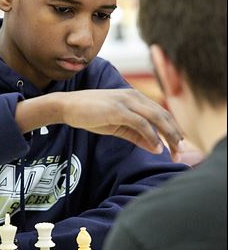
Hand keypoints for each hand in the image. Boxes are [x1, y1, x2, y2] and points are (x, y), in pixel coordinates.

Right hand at [59, 89, 183, 160]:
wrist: (67, 106)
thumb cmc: (91, 114)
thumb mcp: (118, 126)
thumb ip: (137, 134)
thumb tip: (156, 146)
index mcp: (135, 97)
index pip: (161, 113)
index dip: (172, 129)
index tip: (178, 146)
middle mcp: (134, 96)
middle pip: (163, 115)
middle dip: (175, 134)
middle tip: (181, 152)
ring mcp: (126, 101)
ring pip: (156, 118)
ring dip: (168, 136)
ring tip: (175, 151)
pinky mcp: (117, 109)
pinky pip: (141, 123)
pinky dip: (151, 135)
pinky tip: (156, 147)